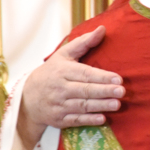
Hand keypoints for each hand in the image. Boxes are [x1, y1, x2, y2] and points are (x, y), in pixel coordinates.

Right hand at [18, 26, 124, 148]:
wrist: (28, 98)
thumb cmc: (51, 73)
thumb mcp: (64, 55)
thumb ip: (84, 42)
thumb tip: (102, 29)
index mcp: (62, 71)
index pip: (84, 74)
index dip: (102, 76)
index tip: (118, 78)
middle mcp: (60, 88)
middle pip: (84, 90)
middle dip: (104, 91)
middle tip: (121, 91)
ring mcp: (58, 105)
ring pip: (82, 106)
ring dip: (100, 106)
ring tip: (116, 104)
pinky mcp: (59, 119)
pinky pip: (76, 120)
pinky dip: (89, 120)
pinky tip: (102, 119)